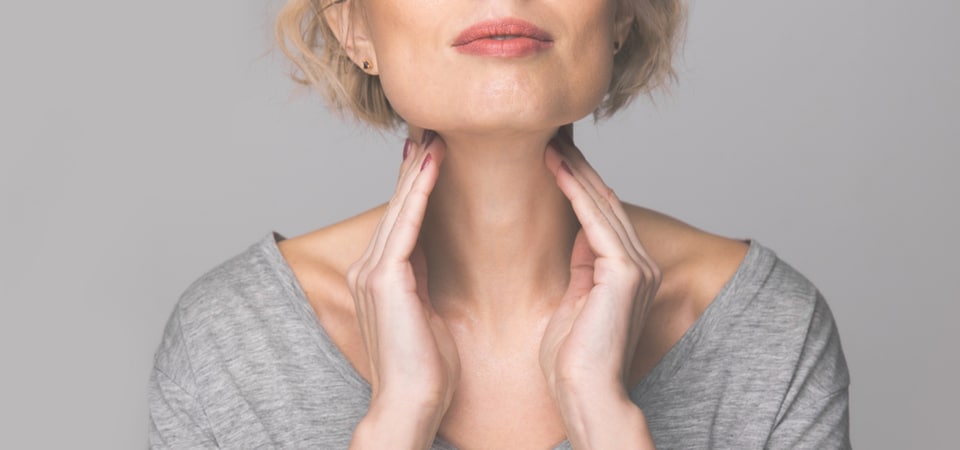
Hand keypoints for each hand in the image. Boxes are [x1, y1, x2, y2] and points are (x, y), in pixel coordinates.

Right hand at [346, 132, 458, 447]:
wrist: (411, 404)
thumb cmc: (426, 369)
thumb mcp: (427, 312)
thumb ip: (423, 279)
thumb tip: (433, 256)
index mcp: (381, 277)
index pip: (402, 220)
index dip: (415, 185)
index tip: (431, 154)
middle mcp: (370, 269)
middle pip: (397, 206)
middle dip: (413, 167)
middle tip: (430, 128)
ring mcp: (372, 272)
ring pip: (400, 208)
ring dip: (417, 169)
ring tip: (433, 135)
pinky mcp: (384, 279)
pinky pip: (407, 224)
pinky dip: (420, 192)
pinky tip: (432, 164)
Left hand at [539, 127, 660, 436]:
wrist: (584, 394)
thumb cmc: (572, 360)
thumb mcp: (574, 301)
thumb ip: (581, 266)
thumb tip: (575, 234)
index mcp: (627, 272)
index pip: (600, 214)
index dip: (576, 181)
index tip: (552, 153)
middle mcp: (639, 264)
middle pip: (603, 200)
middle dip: (576, 165)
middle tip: (551, 132)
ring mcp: (636, 267)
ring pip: (600, 203)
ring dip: (574, 168)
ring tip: (550, 138)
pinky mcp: (625, 273)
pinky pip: (595, 220)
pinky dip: (574, 189)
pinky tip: (555, 164)